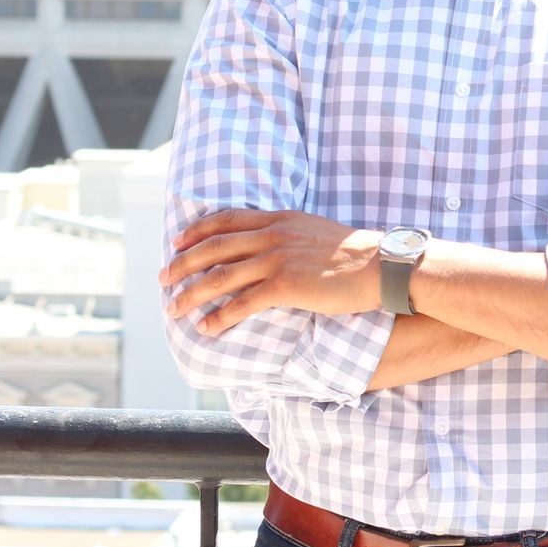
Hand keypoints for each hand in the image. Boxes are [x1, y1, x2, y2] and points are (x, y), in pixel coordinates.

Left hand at [160, 210, 382, 335]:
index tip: (177, 242)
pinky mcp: (286, 285)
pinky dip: (220, 316)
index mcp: (280, 219)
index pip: (226, 219)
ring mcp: (278, 259)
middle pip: (214, 247)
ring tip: (174, 308)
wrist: (383, 265)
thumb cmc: (355, 255)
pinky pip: (242, 303)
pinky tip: (208, 327)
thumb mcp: (315, 230)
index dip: (196, 231)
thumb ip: (288, 234)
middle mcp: (274, 235)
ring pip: (221, 276)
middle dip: (183, 264)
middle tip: (164, 280)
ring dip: (192, 293)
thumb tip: (271, 246)